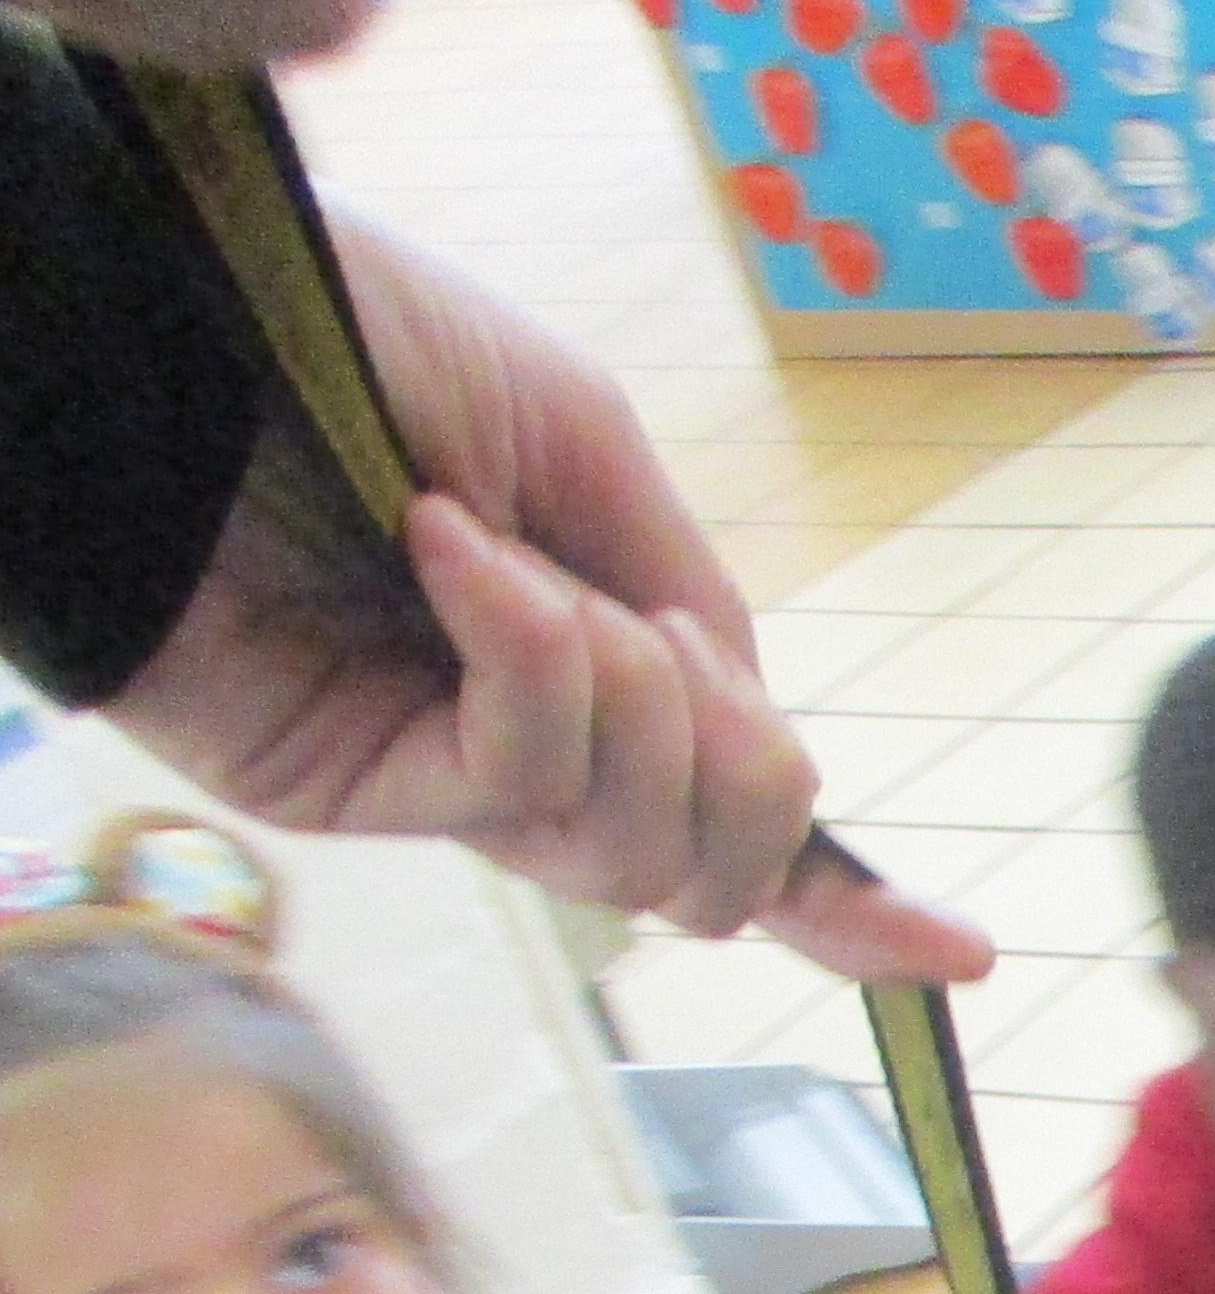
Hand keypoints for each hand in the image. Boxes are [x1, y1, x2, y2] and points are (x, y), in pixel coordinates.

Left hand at [98, 224, 987, 982]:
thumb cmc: (351, 342)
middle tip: (664, 641)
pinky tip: (450, 555)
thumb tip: (743, 724)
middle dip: (747, 768)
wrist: (167, 337)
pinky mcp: (368, 792)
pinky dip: (527, 661)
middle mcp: (535, 742)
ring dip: (630, 702)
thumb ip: (688, 597)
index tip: (969, 956)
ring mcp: (449, 779)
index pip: (737, 812)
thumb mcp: (580, 432)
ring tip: (515, 568)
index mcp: (598, 661)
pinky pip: (523, 780)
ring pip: (639, 847)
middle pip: (722, 864)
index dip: (854, 903)